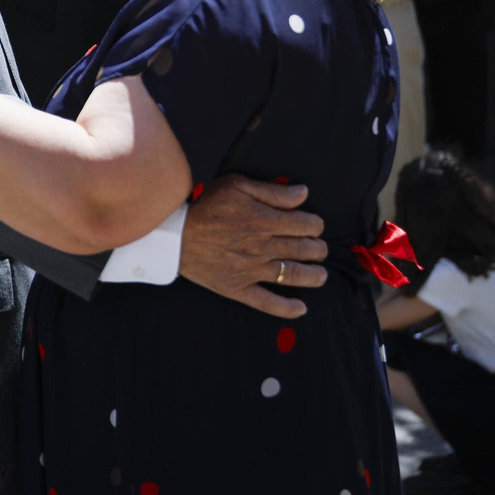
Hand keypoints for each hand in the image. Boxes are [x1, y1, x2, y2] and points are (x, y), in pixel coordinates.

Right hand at [178, 175, 327, 319]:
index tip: (314, 225)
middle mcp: (263, 247)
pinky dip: (286, 308)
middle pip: (304, 250)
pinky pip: (266, 302)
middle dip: (318, 249)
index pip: (306, 225)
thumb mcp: (237, 185)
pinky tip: (301, 309)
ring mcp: (252, 270)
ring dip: (313, 276)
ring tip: (321, 275)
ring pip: (292, 275)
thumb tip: (303, 193)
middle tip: (320, 249)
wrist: (173, 233)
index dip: (315, 225)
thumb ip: (273, 192)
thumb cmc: (204, 204)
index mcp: (264, 221)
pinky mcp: (238, 288)